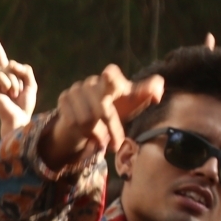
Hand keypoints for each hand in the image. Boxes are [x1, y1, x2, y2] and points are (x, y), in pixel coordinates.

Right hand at [0, 33, 38, 139]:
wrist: (18, 118)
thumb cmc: (25, 104)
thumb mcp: (31, 84)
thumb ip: (25, 71)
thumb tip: (10, 64)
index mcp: (10, 77)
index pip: (3, 60)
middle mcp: (1, 78)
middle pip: (10, 63)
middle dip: (19, 73)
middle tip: (18, 92)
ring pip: (8, 71)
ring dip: (15, 83)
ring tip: (14, 95)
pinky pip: (2, 77)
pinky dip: (9, 85)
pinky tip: (9, 95)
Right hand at [44, 64, 162, 170]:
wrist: (88, 119)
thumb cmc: (116, 108)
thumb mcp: (133, 103)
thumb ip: (147, 94)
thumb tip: (157, 94)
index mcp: (112, 81)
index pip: (112, 75)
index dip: (111, 78)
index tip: (109, 76)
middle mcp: (92, 82)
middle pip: (102, 109)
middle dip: (112, 129)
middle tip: (117, 145)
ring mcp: (75, 89)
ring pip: (86, 118)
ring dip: (97, 133)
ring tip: (101, 136)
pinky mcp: (63, 99)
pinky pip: (73, 121)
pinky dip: (83, 132)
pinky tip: (88, 133)